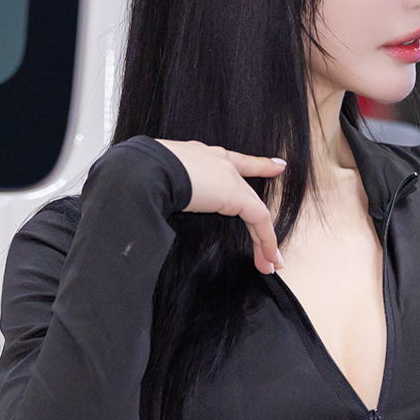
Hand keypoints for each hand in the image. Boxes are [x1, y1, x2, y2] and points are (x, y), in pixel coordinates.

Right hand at [158, 140, 285, 273]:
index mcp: (200, 155)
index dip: (257, 165)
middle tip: (271, 245)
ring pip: (256, 211)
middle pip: (248, 192)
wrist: (147, 170)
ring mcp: (229, 176)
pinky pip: (259, 220)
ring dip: (265, 241)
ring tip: (271, 264)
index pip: (234, 160)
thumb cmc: (141, 174)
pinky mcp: (235, 194)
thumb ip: (166, 189)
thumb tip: (154, 201)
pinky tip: (268, 260)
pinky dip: (266, 242)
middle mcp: (218, 161)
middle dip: (261, 221)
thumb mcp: (158, 179)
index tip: (277, 166)